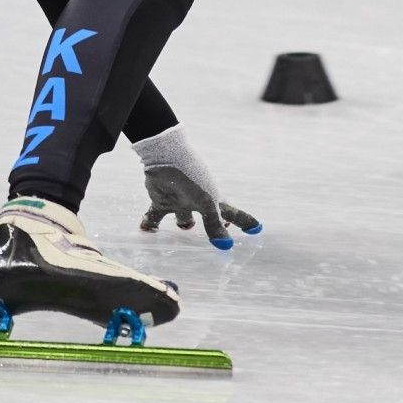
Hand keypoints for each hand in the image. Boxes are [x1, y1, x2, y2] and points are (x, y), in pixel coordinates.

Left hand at [131, 124, 261, 250]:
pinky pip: (155, 215)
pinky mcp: (161, 200)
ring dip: (184, 223)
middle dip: (216, 225)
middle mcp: (199, 201)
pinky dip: (150, 223)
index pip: (233, 213)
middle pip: (210, 217)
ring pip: (184, 216)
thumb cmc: (192, 178)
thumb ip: (214, 225)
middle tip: (222, 235)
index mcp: (214, 199)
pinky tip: (145, 231)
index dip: (245, 221)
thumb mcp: (206, 203)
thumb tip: (226, 245)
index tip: (257, 229)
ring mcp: (180, 200)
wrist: (165, 157)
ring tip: (183, 229)